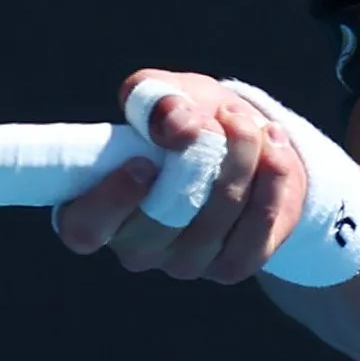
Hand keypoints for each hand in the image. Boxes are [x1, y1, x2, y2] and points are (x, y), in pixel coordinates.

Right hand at [51, 69, 305, 282]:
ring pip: (215, 219)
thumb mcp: (164, 93)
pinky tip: (275, 150)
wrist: (244, 140)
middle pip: (164, 218)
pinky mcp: (229, 267)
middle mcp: (135, 246)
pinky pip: (255, 232)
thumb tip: (176, 124)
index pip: (84, 228)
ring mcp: (182, 263)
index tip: (144, 161)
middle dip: (203, 158)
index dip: (111, 200)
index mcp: (97, 209)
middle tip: (226, 116)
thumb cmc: (184, 118)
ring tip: (251, 123)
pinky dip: (272, 184)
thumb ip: (155, 99)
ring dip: (243, 161)